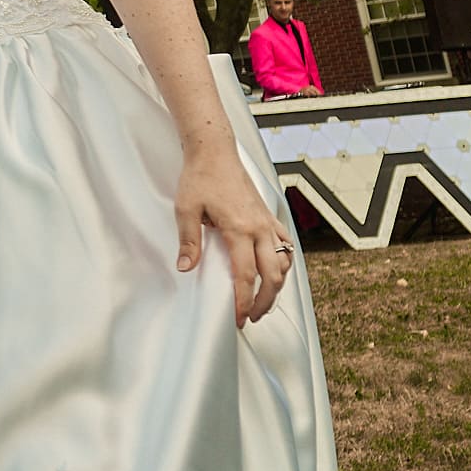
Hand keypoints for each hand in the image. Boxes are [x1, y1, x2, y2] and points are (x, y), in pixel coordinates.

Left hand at [175, 144, 290, 326]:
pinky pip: (285, 244)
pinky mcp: (268, 215)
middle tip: (251, 317)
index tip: (238, 318)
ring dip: (277, 284)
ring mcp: (267, 221)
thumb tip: (185, 268)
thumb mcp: (186, 209)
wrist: (215, 151)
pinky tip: (275, 272)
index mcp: (239, 229)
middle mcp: (259, 227)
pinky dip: (284, 262)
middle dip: (264, 301)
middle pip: (273, 275)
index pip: (245, 275)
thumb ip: (188, 241)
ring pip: (284, 262)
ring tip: (263, 300)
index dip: (243, 301)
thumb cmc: (200, 177)